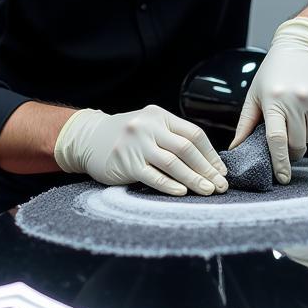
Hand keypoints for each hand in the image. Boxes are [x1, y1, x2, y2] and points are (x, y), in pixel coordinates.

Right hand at [54, 105, 228, 195]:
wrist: (87, 138)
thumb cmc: (124, 136)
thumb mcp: (148, 126)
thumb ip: (171, 137)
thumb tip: (206, 161)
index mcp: (159, 115)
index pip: (193, 134)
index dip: (210, 155)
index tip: (221, 171)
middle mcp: (148, 126)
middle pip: (186, 149)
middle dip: (207, 169)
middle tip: (220, 186)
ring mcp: (136, 144)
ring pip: (173, 163)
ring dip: (193, 179)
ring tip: (207, 191)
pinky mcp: (126, 162)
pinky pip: (153, 176)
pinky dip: (169, 185)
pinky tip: (182, 192)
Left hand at [230, 17, 307, 182]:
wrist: (303, 46)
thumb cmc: (274, 71)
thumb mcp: (255, 94)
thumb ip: (245, 124)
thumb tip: (236, 148)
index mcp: (275, 101)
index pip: (277, 140)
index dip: (279, 162)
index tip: (282, 178)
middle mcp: (298, 101)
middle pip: (297, 144)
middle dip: (290, 150)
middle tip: (285, 140)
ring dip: (304, 135)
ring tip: (297, 115)